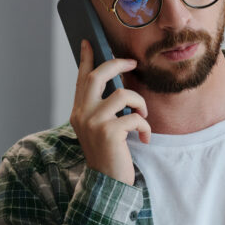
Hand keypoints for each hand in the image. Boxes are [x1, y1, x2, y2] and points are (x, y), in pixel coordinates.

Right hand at [69, 40, 150, 184]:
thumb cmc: (110, 155)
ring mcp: (94, 122)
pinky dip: (145, 126)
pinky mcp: (109, 132)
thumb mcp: (101, 129)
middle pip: (98, 76)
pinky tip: (144, 138)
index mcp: (79, 112)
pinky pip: (135, 117)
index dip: (86, 59)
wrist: (107, 183)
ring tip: (143, 116)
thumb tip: (119, 88)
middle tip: (133, 63)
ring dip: (140, 103)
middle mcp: (82, 114)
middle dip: (117, 65)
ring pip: (123, 95)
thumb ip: (103, 110)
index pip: (82, 79)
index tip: (88, 41)